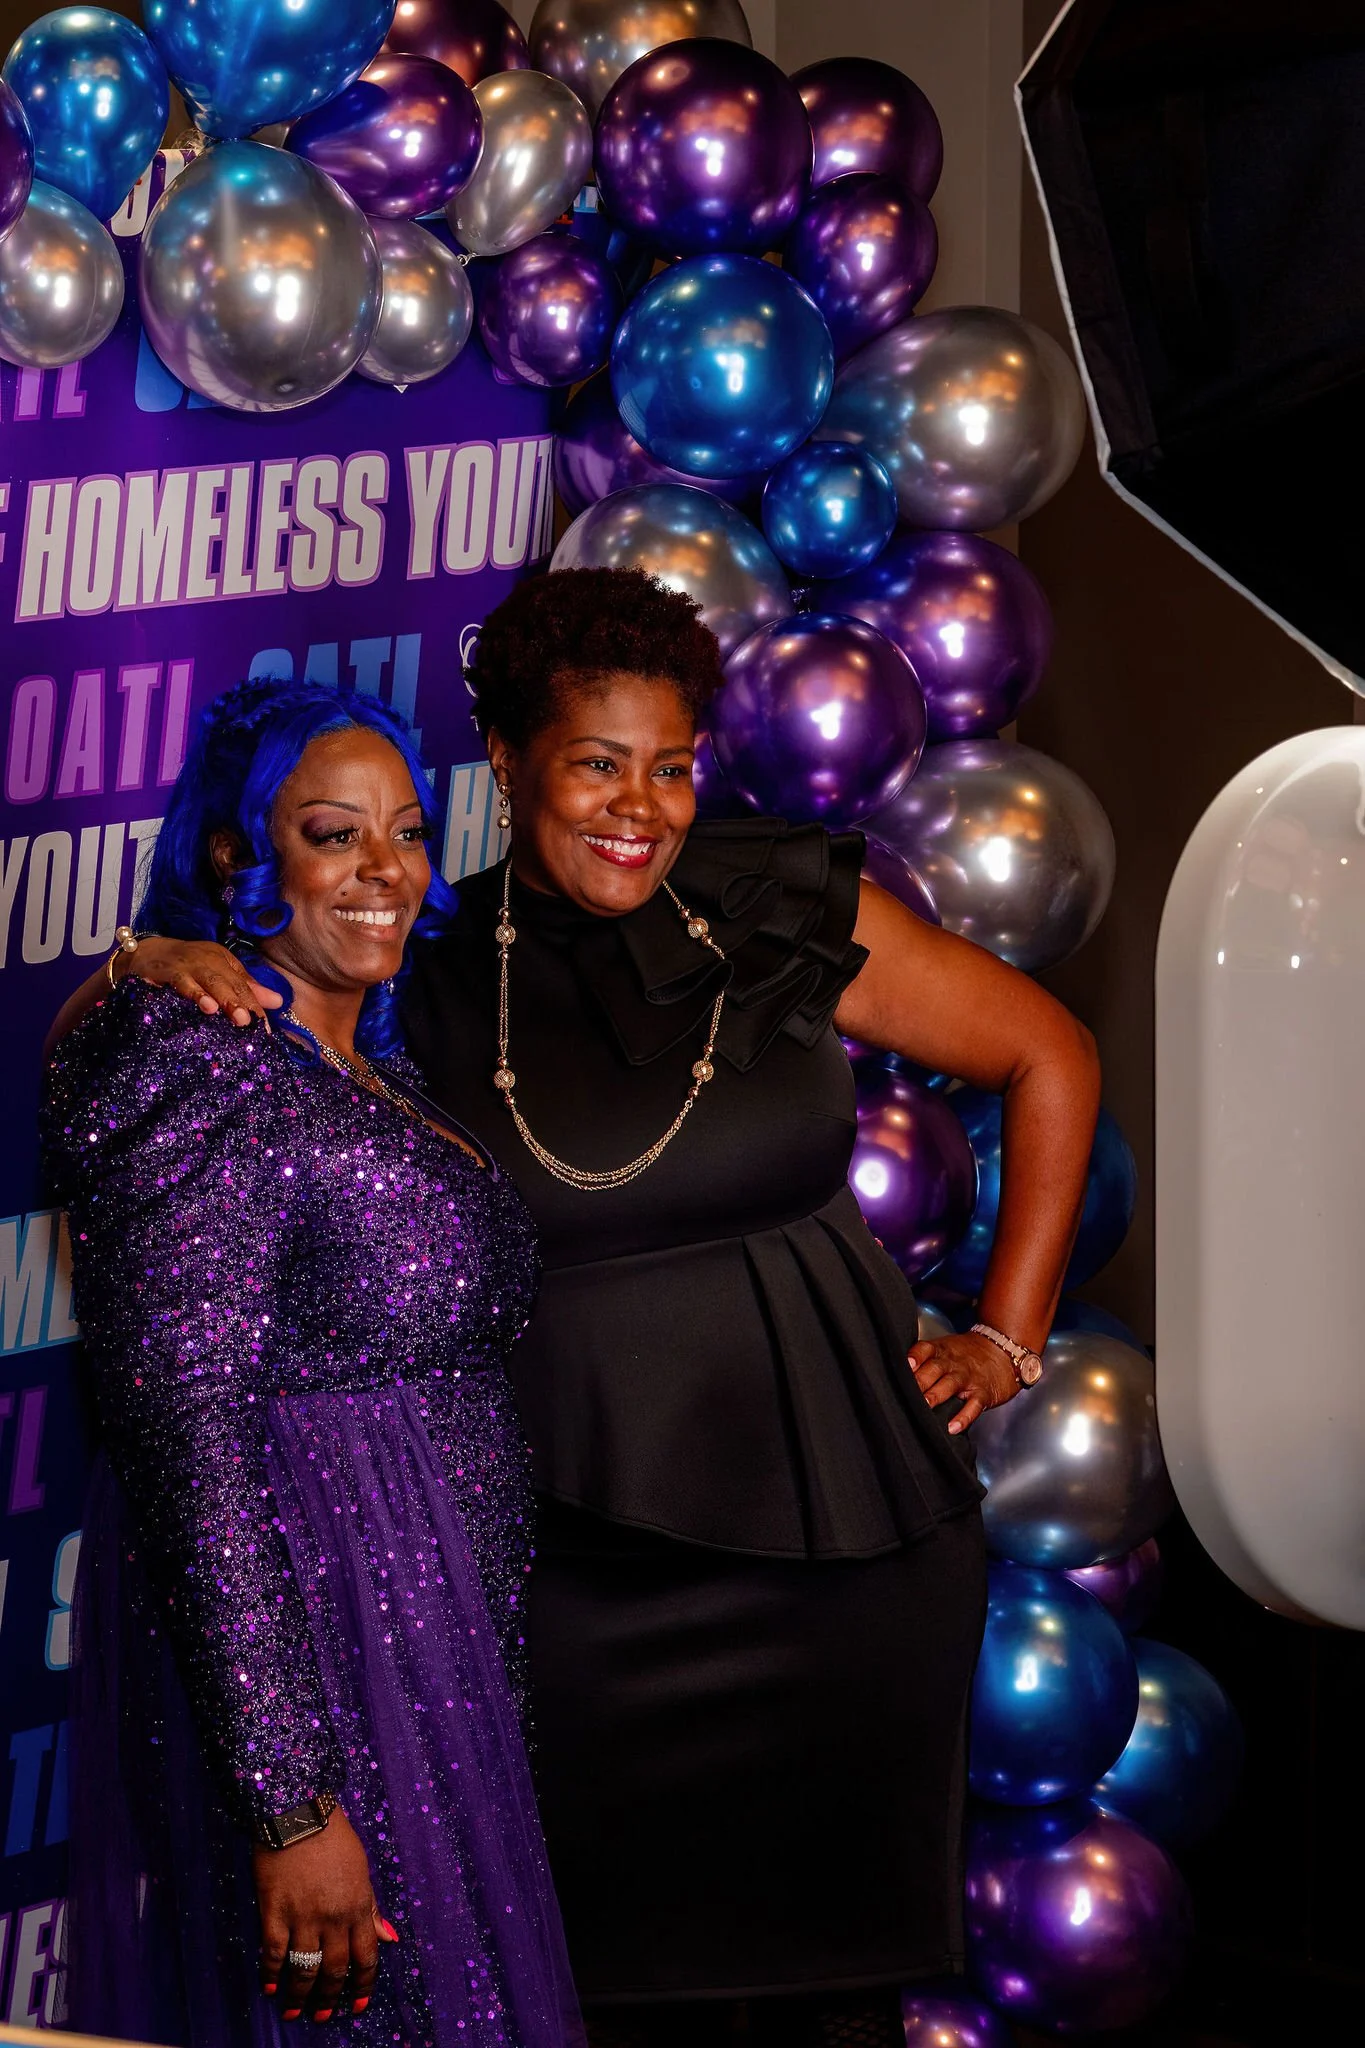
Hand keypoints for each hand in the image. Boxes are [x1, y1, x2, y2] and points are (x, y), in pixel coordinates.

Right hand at [117, 936, 281, 1025]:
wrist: (144, 954)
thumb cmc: (187, 967)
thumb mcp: (218, 973)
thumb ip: (246, 988)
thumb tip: (278, 1002)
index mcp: (223, 961)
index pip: (244, 985)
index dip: (255, 1006)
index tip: (265, 1031)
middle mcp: (207, 960)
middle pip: (228, 982)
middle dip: (240, 1001)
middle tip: (249, 1022)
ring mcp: (186, 965)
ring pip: (206, 981)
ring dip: (218, 997)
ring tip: (230, 1014)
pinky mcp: (164, 971)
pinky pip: (179, 982)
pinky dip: (190, 992)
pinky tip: (201, 1005)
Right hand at [253, 1807, 396, 2021]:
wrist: (298, 1812)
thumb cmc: (334, 1837)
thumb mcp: (361, 1869)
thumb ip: (372, 1907)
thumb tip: (390, 1938)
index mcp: (359, 1905)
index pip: (366, 1956)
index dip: (362, 1985)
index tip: (357, 2006)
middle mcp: (334, 1917)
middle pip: (335, 1970)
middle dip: (329, 1998)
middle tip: (322, 2016)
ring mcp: (303, 1917)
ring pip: (304, 1969)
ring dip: (300, 1996)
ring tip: (294, 2013)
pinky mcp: (274, 1912)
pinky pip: (273, 1953)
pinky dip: (271, 1974)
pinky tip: (271, 1988)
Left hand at [909, 1332, 1019, 1433]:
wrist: (1004, 1350)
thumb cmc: (967, 1354)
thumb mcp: (947, 1348)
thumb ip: (924, 1360)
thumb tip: (896, 1376)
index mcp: (941, 1350)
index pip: (925, 1349)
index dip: (915, 1356)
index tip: (906, 1364)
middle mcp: (953, 1363)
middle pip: (934, 1369)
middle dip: (919, 1381)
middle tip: (907, 1393)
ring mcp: (968, 1378)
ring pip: (950, 1385)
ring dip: (936, 1395)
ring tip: (925, 1406)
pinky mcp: (983, 1393)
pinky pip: (973, 1405)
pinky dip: (963, 1417)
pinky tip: (953, 1427)